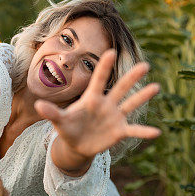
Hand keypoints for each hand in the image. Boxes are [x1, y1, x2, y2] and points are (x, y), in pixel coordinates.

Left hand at [34, 49, 161, 159]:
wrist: (77, 144)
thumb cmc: (68, 127)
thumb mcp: (59, 121)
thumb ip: (51, 113)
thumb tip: (37, 106)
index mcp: (91, 98)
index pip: (98, 79)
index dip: (103, 66)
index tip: (110, 51)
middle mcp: (106, 104)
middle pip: (121, 88)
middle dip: (132, 78)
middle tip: (145, 65)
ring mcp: (114, 117)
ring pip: (131, 104)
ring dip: (143, 96)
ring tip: (156, 86)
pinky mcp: (119, 131)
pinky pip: (133, 130)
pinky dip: (144, 131)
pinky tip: (157, 132)